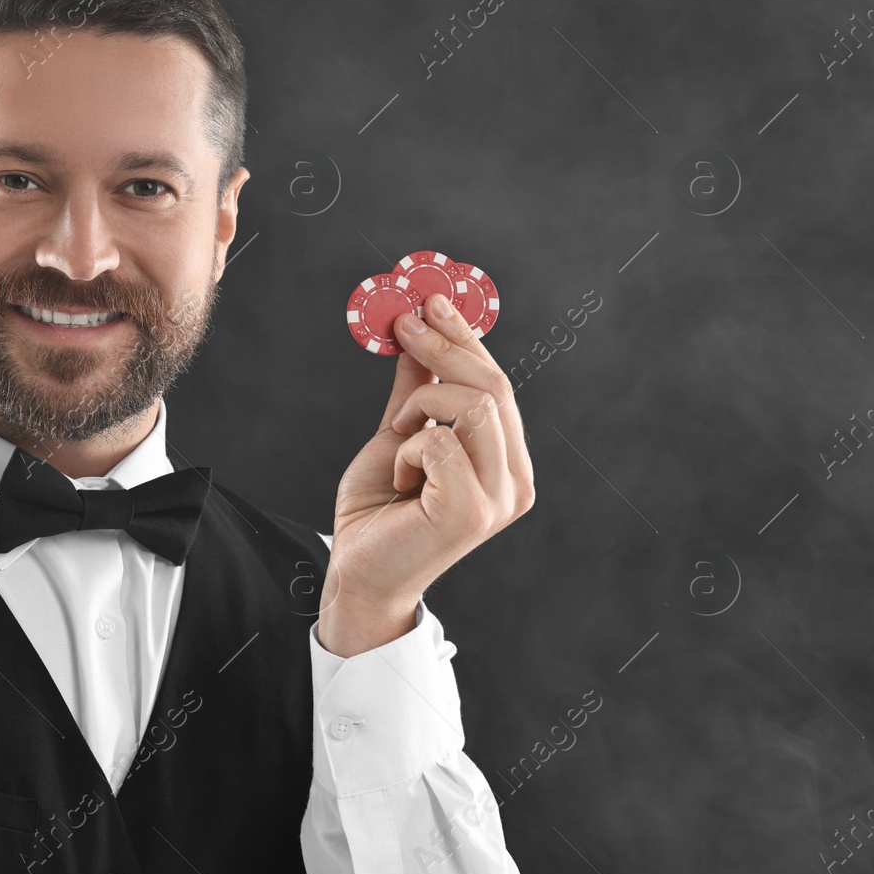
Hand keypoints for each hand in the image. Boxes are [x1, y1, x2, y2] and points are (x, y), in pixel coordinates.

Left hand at [318, 292, 535, 654]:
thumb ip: (416, 391)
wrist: (357, 573)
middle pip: (493, 387)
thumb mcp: (398, 437)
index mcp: (507, 462)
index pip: (498, 385)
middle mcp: (516, 481)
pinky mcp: (472, 512)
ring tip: (398, 436)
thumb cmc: (378, 512)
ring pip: (473, 406)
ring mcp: (499, 499)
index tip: (431, 300)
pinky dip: (408, 448)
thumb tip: (418, 333)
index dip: (466, 338)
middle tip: (401, 321)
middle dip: (443, 345)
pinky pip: (441, 442)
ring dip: (421, 407)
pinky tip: (400, 479)